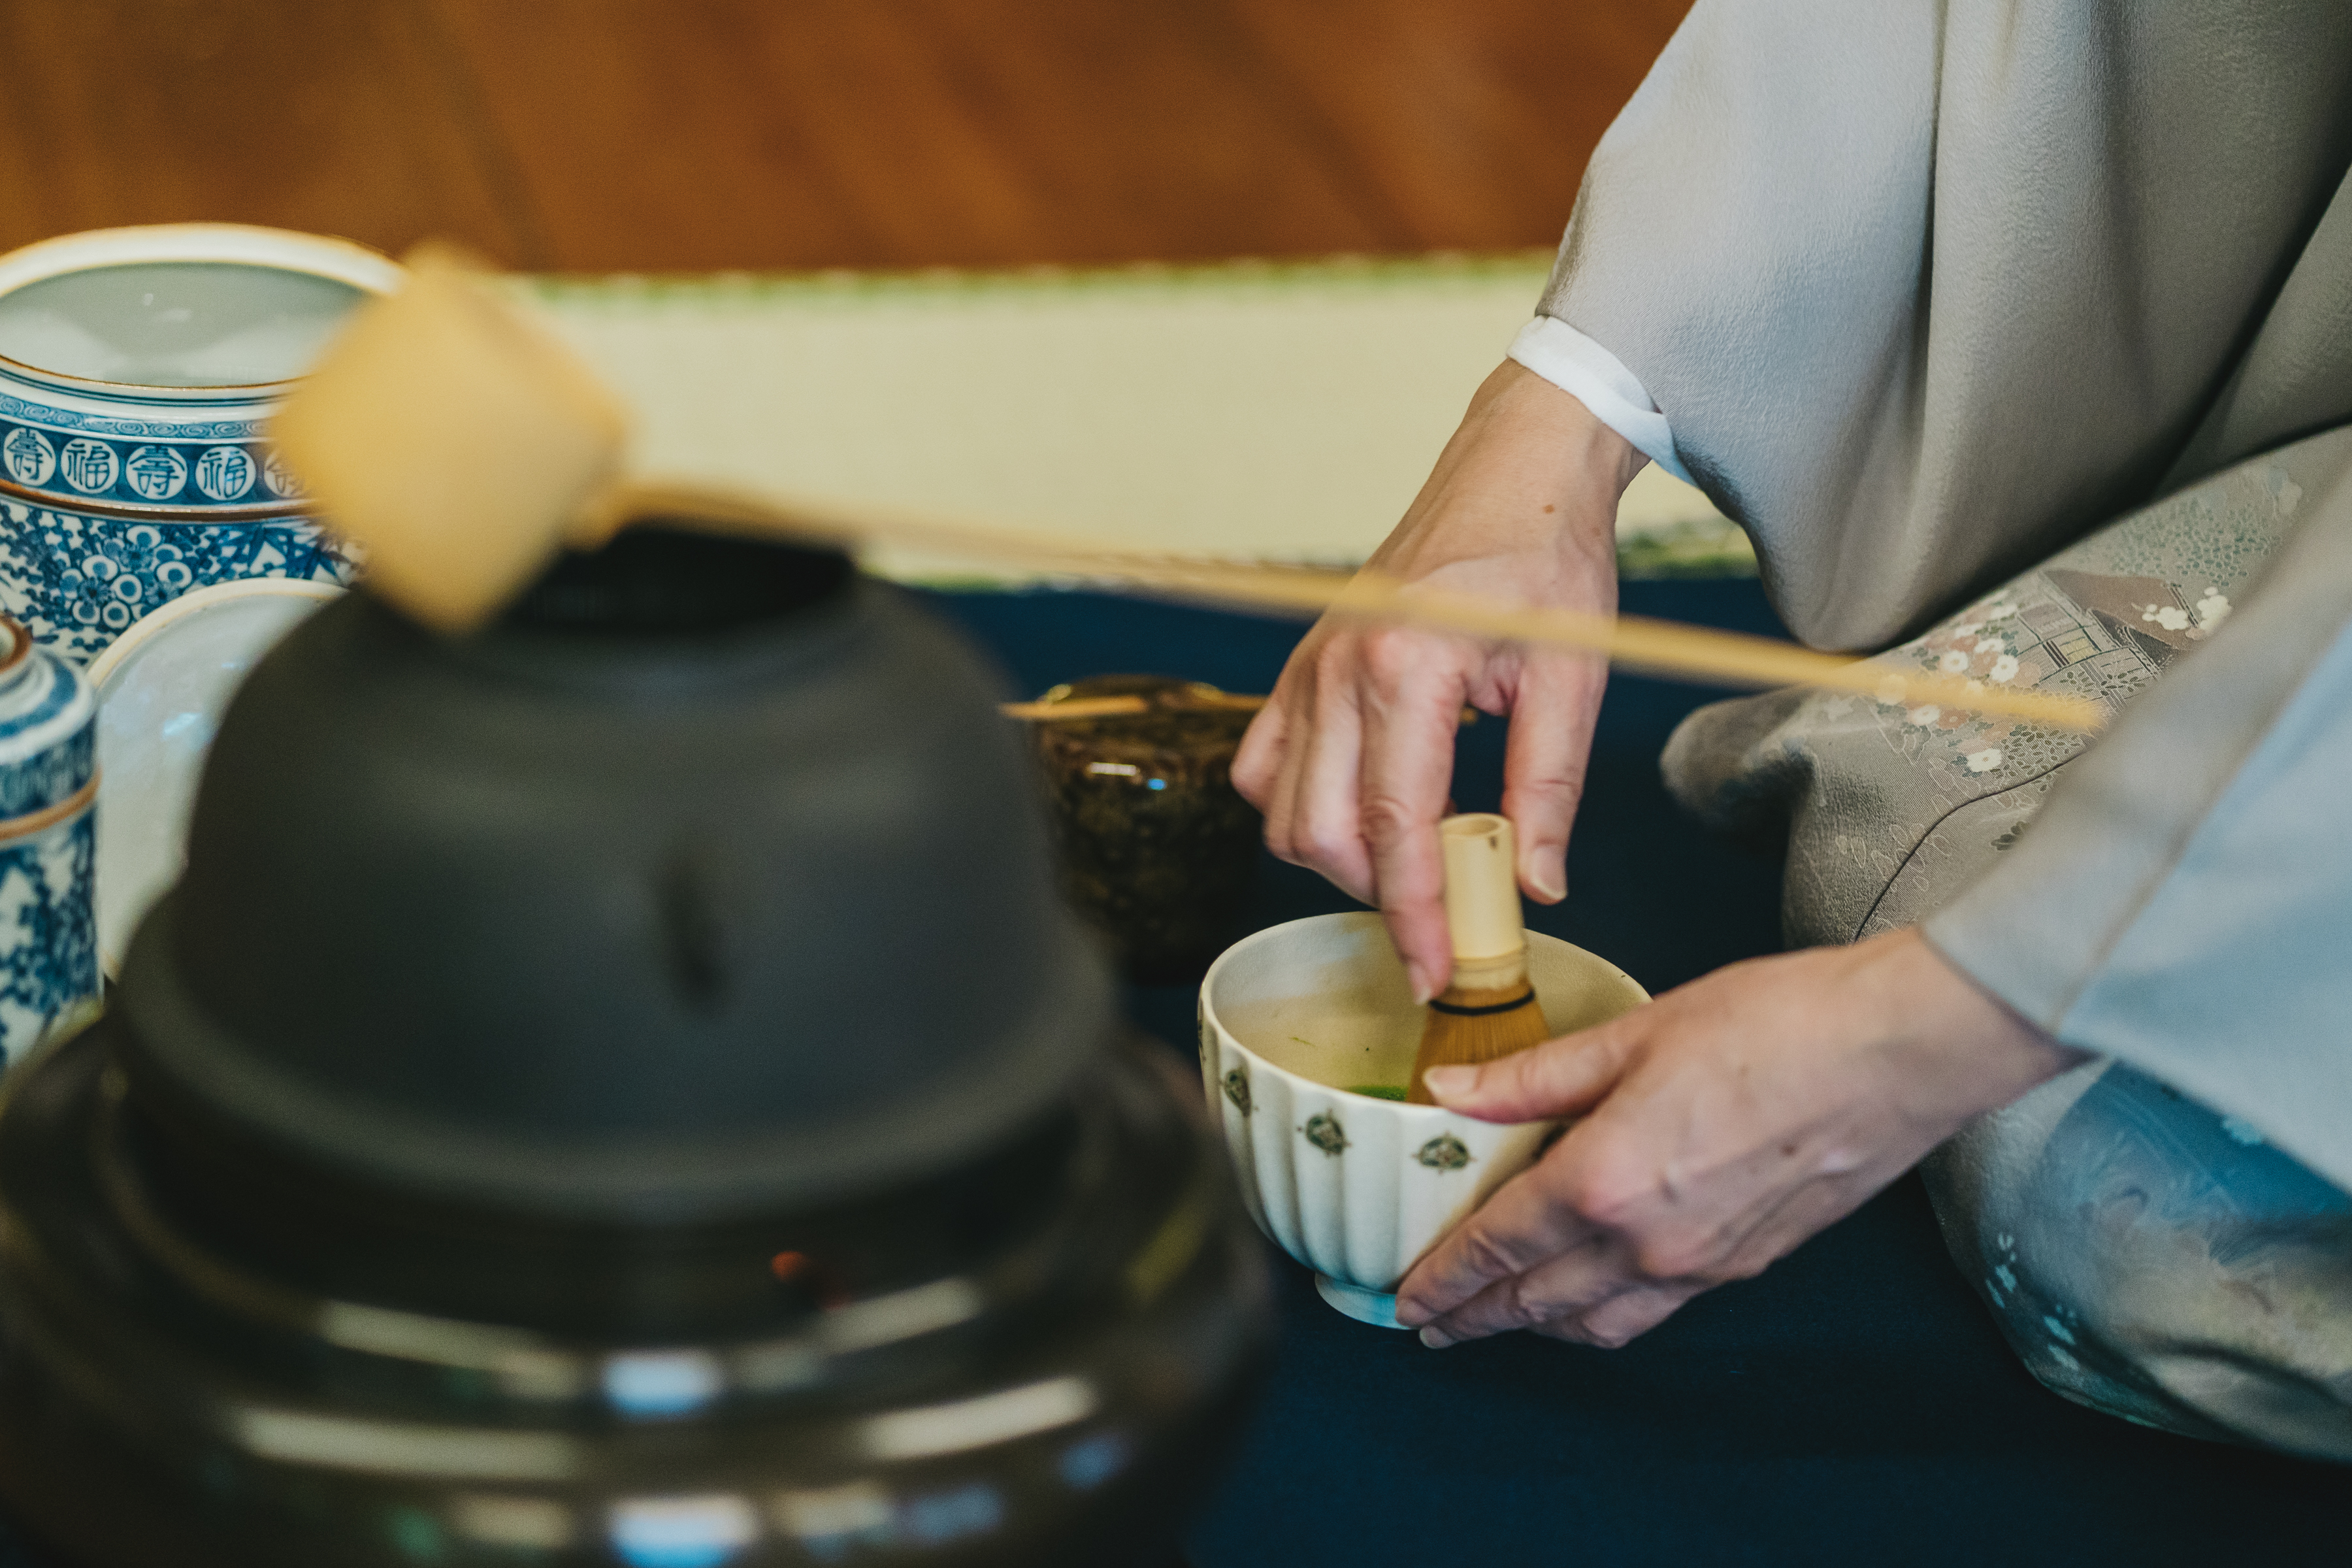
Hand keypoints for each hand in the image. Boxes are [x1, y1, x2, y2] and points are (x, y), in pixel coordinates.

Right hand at [1231, 361, 1643, 1002]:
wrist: (1511, 473)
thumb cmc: (1546, 561)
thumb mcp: (1571, 679)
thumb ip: (1547, 789)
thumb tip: (1535, 888)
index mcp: (1405, 669)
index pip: (1396, 831)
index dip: (1416, 917)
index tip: (1438, 975)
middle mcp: (1336, 671)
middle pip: (1324, 835)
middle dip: (1380, 898)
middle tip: (1444, 920)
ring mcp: (1306, 668)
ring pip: (1284, 812)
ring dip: (1340, 857)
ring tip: (1414, 859)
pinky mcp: (1299, 667)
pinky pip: (1264, 766)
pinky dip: (1302, 807)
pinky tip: (1364, 807)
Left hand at [1394, 928, 2086, 1348]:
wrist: (1896, 1052)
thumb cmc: (1774, 1027)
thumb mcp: (1633, 1035)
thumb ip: (1534, 1077)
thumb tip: (1452, 1094)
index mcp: (1605, 1181)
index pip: (1499, 1245)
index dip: (1444, 1277)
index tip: (1405, 1298)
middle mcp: (1648, 1242)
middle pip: (1537, 1302)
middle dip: (1476, 1318)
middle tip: (1432, 1326)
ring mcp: (1703, 1263)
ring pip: (1597, 1322)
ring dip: (1539, 1327)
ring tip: (1500, 1319)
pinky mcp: (1747, 1263)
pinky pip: (1654, 1310)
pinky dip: (1605, 1315)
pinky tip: (1593, 1297)